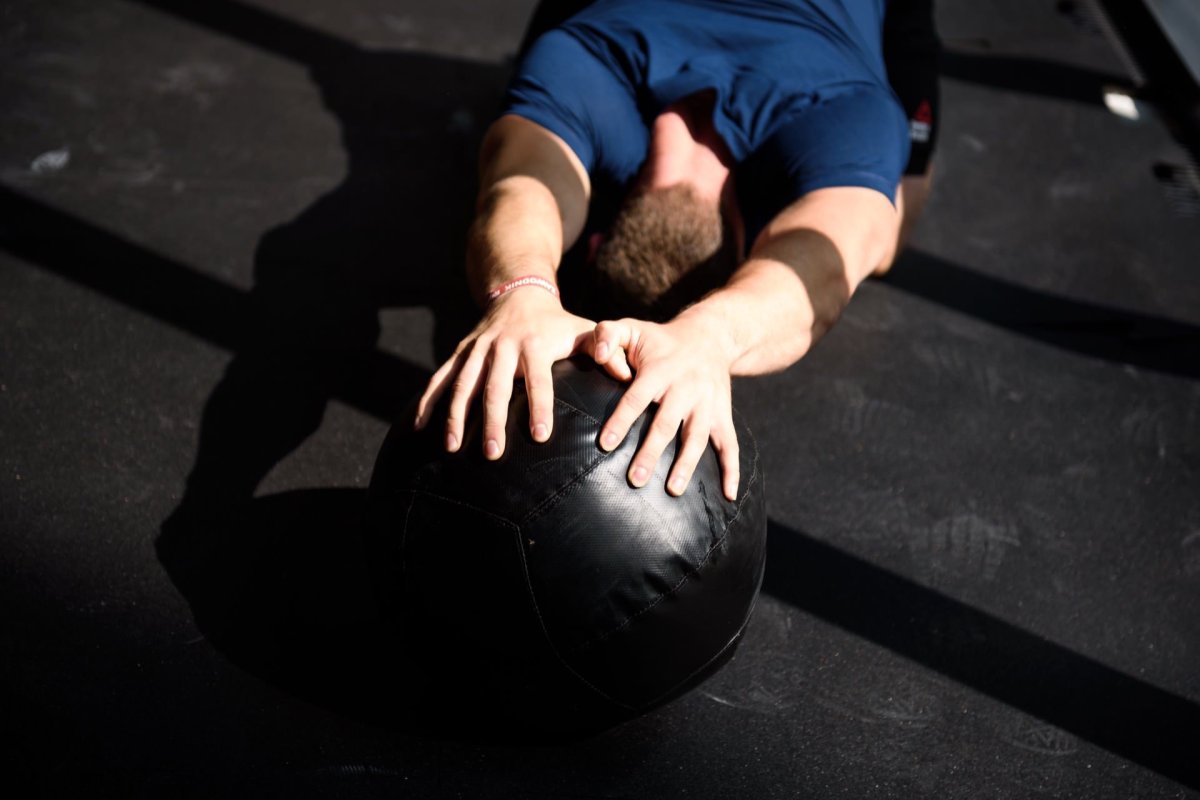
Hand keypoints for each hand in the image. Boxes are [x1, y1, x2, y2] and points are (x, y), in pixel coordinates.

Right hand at [414, 288, 629, 459]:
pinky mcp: (460, 353)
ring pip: (462, 384)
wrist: (519, 292)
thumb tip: (627, 374)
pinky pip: (440, 378)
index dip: (539, 406)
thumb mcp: (584, 330)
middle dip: (492, 421)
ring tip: (452, 448)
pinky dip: (428, 401)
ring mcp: (477, 350)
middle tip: (493, 454)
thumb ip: (607, 350)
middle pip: (495, 387)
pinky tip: (420, 428)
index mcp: (534, 344)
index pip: (538, 379)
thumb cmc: (559, 323)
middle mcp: (502, 346)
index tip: (540, 436)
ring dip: (455, 416)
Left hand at [592, 313, 739, 500]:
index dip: (621, 420)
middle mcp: (686, 389)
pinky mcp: (723, 416)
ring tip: (672, 490)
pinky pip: (730, 445)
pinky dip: (731, 470)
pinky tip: (728, 495)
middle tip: (635, 480)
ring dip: (686, 465)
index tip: (605, 445)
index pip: (637, 398)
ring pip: (697, 438)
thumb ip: (607, 335)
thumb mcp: (632, 328)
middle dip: (651, 452)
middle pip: (667, 424)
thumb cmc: (659, 340)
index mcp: (660, 370)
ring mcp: (707, 404)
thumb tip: (598, 356)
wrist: (709, 337)